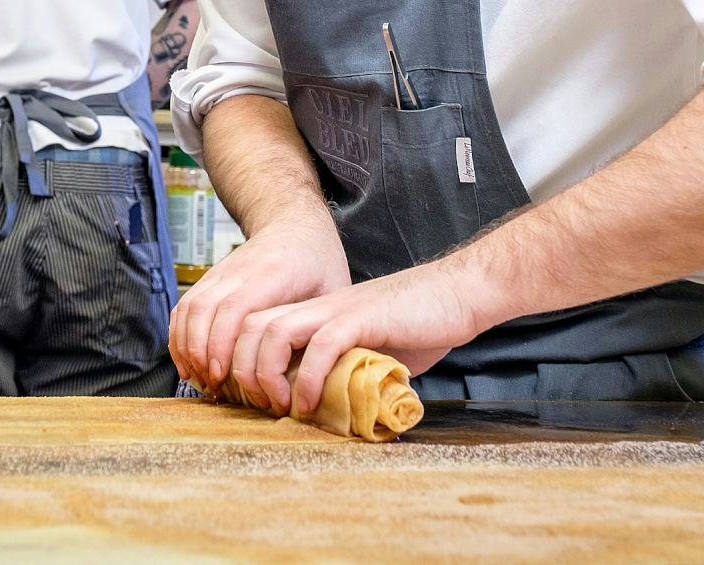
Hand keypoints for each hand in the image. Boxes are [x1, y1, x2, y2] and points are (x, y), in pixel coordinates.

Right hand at [170, 212, 348, 394]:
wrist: (294, 224)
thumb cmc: (318, 261)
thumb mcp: (334, 289)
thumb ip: (323, 325)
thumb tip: (318, 373)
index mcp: (273, 274)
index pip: (236, 307)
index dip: (222, 343)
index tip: (222, 375)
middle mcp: (239, 270)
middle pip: (205, 309)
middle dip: (201, 352)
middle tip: (213, 386)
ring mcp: (221, 272)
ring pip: (189, 307)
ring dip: (187, 346)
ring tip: (200, 378)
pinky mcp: (210, 278)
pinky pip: (185, 305)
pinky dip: (179, 335)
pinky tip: (188, 361)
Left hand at [234, 263, 484, 415]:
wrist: (461, 293)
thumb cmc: (421, 323)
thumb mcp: (372, 352)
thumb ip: (348, 371)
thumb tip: (336, 410)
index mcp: (317, 313)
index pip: (256, 326)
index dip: (242, 360)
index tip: (250, 398)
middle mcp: (318, 307)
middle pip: (251, 326)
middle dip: (241, 368)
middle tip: (258, 405)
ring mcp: (338, 309)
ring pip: (274, 331)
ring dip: (266, 373)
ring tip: (279, 406)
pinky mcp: (362, 317)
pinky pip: (321, 345)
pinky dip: (309, 377)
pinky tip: (311, 403)